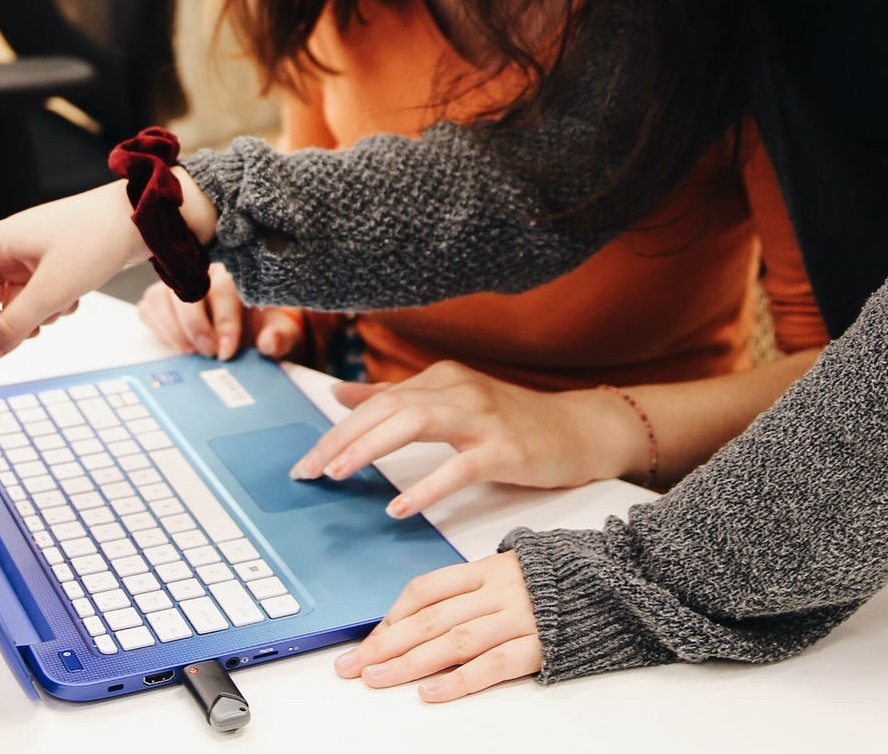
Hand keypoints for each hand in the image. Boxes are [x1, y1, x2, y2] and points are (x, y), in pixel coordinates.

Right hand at [0, 180, 170, 359]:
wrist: (144, 219)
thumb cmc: (98, 236)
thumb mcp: (55, 288)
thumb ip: (19, 324)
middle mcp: (3, 249)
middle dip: (3, 321)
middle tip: (40, 319)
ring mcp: (25, 259)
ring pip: (7, 306)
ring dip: (31, 317)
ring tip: (64, 305)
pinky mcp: (46, 268)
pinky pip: (30, 302)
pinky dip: (47, 310)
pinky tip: (72, 302)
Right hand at [137, 264, 302, 359]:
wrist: (248, 329)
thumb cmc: (263, 327)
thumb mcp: (280, 333)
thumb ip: (279, 338)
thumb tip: (269, 343)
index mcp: (233, 274)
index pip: (223, 290)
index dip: (224, 323)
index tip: (227, 351)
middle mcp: (201, 272)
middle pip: (187, 292)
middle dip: (196, 326)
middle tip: (208, 353)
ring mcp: (176, 284)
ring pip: (162, 298)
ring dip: (175, 329)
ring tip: (192, 352)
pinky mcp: (158, 299)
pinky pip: (149, 310)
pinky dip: (161, 330)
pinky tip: (178, 345)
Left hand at [291, 360, 647, 516]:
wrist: (582, 430)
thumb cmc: (514, 422)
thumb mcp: (452, 402)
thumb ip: (397, 399)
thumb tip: (340, 395)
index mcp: (442, 379)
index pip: (377, 401)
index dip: (337, 430)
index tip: (305, 462)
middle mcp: (459, 390)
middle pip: (388, 408)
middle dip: (343, 439)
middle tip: (308, 471)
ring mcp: (484, 418)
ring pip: (417, 422)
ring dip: (372, 448)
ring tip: (340, 475)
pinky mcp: (507, 450)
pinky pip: (461, 466)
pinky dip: (429, 486)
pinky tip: (403, 507)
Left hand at [335, 551, 539, 701]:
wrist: (616, 582)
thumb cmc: (559, 583)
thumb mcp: (511, 573)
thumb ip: (472, 591)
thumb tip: (422, 617)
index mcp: (486, 570)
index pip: (425, 591)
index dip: (391, 618)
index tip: (365, 644)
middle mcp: (496, 591)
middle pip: (430, 618)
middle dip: (385, 645)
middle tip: (352, 668)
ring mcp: (518, 617)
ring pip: (453, 640)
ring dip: (409, 663)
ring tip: (377, 680)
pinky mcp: (540, 645)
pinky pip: (493, 664)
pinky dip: (460, 680)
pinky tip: (432, 693)